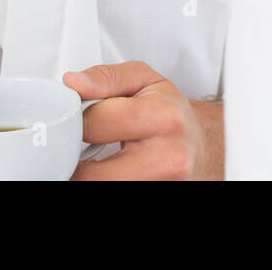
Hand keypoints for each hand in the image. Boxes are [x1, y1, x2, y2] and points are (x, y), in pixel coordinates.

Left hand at [62, 61, 223, 179]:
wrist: (197, 144)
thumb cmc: (169, 111)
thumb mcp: (143, 79)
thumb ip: (106, 77)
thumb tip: (73, 83)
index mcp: (163, 118)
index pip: (96, 124)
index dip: (75, 121)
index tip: (74, 119)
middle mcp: (167, 157)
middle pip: (94, 174)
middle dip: (76, 160)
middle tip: (78, 146)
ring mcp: (162, 183)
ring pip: (100, 187)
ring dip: (88, 175)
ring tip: (95, 158)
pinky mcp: (155, 193)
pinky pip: (112, 191)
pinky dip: (103, 180)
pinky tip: (109, 171)